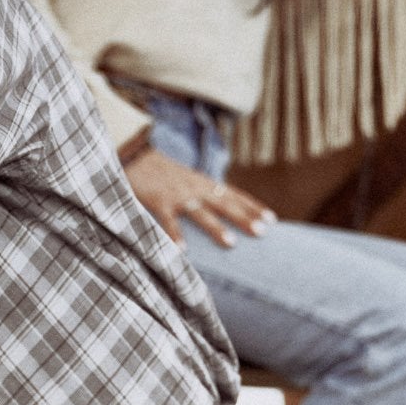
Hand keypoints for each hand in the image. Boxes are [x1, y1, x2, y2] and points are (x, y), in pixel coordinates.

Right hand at [123, 145, 275, 247]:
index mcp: (203, 183)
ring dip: (216, 228)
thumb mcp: (185, 180)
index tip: (272, 219)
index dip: (252, 206)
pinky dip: (175, 235)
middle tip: (262, 233)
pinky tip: (183, 251)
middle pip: (224, 203)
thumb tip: (219, 211)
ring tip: (231, 243)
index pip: (234, 194)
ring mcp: (177, 195)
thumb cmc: (158, 172)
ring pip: (201, 213)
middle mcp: (195, 187)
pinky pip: (168, 221)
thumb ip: (201, 194)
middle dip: (243, 217)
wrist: (133, 153)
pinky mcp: (158, 201)